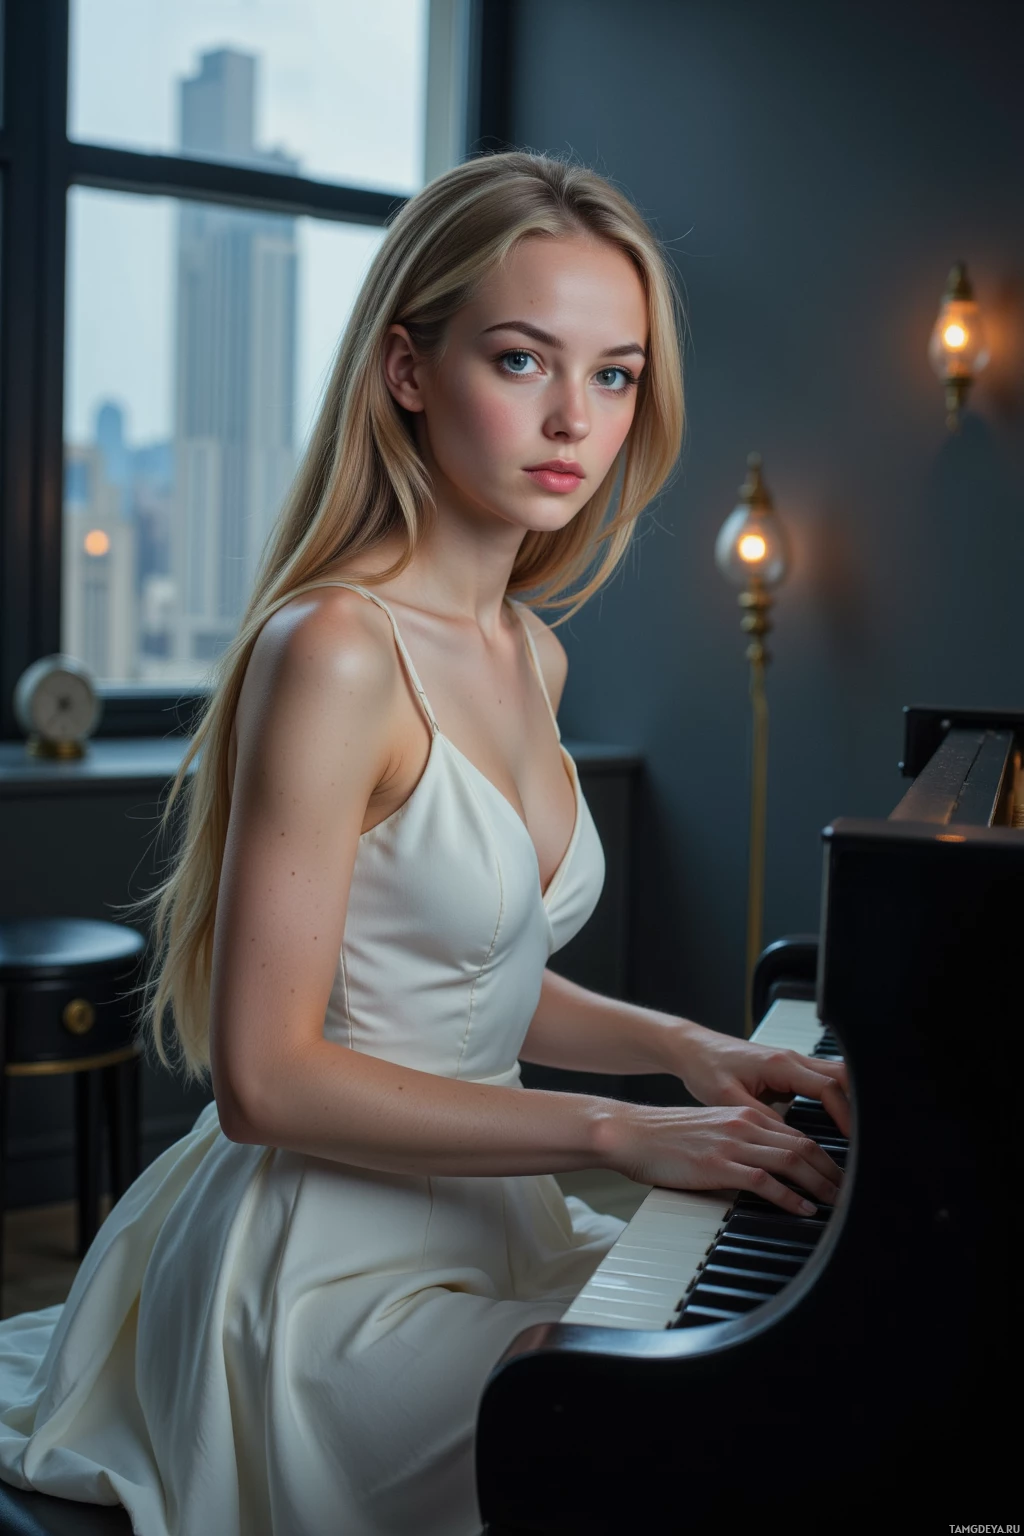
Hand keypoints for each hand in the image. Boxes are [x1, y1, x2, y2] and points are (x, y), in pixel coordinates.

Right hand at [601, 1101, 841, 1216]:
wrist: (631, 1133)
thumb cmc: (666, 1137)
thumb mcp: (712, 1129)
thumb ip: (741, 1141)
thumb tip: (768, 1164)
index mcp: (744, 1114)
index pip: (798, 1134)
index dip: (827, 1156)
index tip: (841, 1176)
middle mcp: (744, 1124)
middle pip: (804, 1145)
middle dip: (833, 1172)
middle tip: (851, 1193)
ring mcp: (732, 1144)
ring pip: (792, 1160)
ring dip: (820, 1185)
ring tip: (837, 1203)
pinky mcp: (719, 1165)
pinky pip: (766, 1181)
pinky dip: (790, 1197)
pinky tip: (803, 1209)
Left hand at [668, 1020, 849, 1137]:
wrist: (693, 1049)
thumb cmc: (705, 1067)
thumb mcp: (728, 1098)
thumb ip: (760, 1117)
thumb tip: (788, 1140)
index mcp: (780, 1064)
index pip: (828, 1087)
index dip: (845, 1113)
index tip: (853, 1139)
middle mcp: (790, 1060)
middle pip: (842, 1077)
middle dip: (857, 1105)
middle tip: (865, 1138)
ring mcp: (791, 1063)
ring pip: (834, 1077)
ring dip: (848, 1101)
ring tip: (856, 1135)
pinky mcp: (787, 1071)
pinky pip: (821, 1082)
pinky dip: (834, 1099)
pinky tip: (837, 1122)